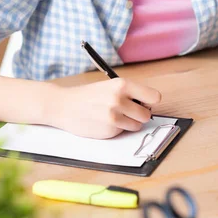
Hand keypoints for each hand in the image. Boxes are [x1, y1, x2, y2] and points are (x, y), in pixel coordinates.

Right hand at [47, 78, 161, 138]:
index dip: (150, 102)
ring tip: (113, 116)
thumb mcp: (110, 86)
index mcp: (122, 85)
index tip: (144, 103)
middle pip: (147, 115)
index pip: (154, 97)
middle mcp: (119, 100)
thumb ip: (130, 94)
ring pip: (137, 125)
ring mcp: (114, 117)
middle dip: (139, 115)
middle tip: (127, 111)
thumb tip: (149, 106)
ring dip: (129, 123)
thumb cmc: (88, 95)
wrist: (63, 106)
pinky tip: (104, 122)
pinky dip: (117, 129)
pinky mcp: (109, 131)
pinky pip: (123, 132)